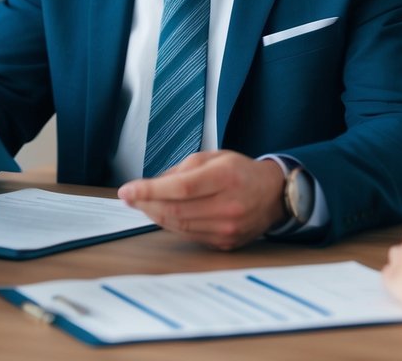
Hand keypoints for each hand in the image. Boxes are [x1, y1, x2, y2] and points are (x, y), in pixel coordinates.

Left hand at [117, 150, 284, 249]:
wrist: (274, 195)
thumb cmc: (241, 172)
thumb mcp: (214, 157)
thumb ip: (182, 169)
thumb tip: (152, 185)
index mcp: (226, 177)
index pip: (180, 188)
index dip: (149, 191)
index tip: (126, 191)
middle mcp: (229, 206)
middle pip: (175, 210)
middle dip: (145, 204)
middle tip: (128, 197)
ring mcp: (228, 228)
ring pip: (179, 225)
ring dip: (154, 215)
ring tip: (142, 204)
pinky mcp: (225, 243)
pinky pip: (189, 235)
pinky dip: (171, 224)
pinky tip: (162, 214)